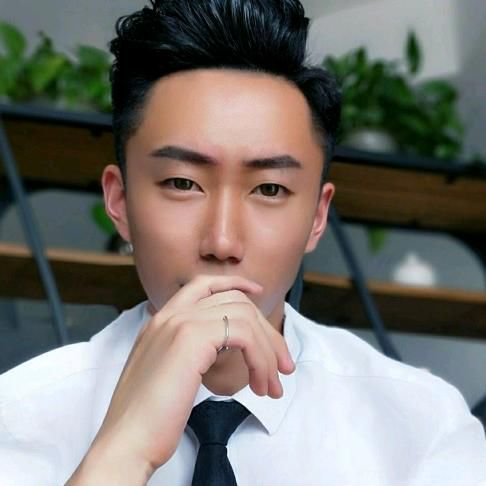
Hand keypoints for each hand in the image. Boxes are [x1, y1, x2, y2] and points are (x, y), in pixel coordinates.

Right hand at [70, 275, 293, 481]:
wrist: (127, 441)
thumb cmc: (149, 418)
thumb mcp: (167, 373)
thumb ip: (186, 352)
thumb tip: (219, 349)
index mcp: (161, 320)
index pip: (204, 285)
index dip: (235, 283)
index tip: (258, 293)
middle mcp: (170, 315)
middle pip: (234, 301)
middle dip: (267, 332)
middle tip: (283, 367)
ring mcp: (179, 322)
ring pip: (244, 316)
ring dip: (268, 352)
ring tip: (271, 387)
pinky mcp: (192, 337)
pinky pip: (244, 334)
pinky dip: (261, 359)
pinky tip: (258, 385)